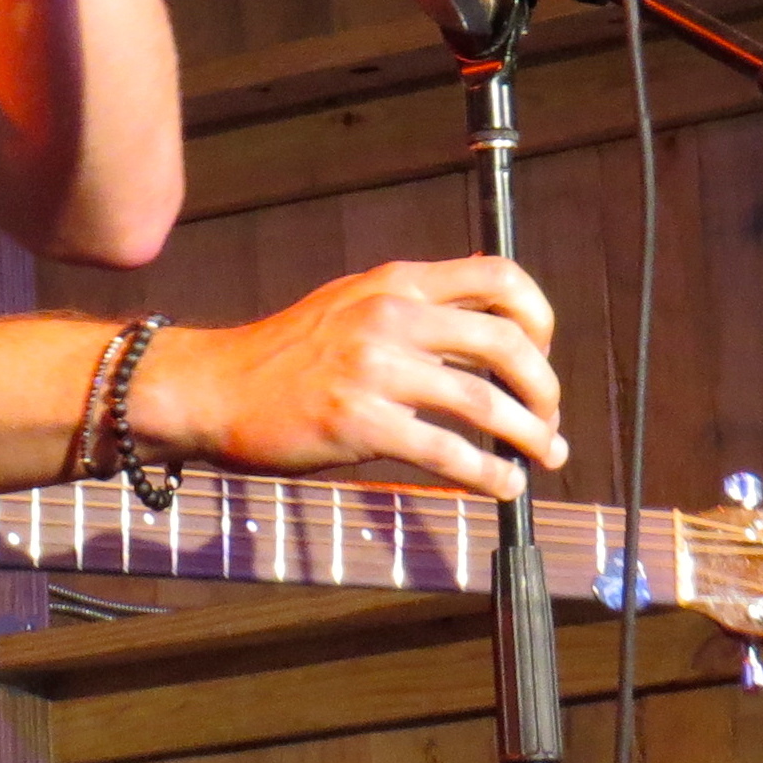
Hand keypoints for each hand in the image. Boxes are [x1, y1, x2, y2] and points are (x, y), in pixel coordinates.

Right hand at [137, 257, 568, 499]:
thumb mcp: (351, 308)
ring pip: (486, 402)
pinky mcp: (359, 422)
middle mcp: (390, 315)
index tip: (543, 352)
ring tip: (544, 457)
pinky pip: (448, 452)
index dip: (539, 316)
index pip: (498, 276)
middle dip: (546, 388)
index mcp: (394, 282)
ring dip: (530, 436)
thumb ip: (415, 316)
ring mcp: (374, 368)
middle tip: (550, 419)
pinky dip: (489, 475)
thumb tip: (491, 346)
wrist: (212, 387)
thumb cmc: (285, 356)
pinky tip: (502, 486)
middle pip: (507, 342)